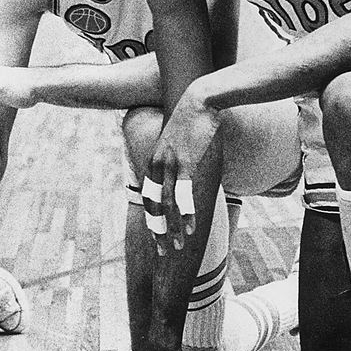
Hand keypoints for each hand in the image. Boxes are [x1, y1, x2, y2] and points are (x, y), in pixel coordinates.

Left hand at [143, 87, 220, 252]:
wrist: (200, 99)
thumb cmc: (192, 119)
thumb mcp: (178, 142)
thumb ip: (177, 160)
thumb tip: (183, 174)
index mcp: (154, 161)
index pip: (149, 197)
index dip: (153, 218)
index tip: (156, 235)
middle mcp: (159, 166)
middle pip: (155, 206)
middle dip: (159, 231)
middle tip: (163, 251)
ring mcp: (172, 165)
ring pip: (168, 205)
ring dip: (174, 228)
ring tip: (178, 245)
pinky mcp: (188, 163)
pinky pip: (185, 194)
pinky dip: (187, 213)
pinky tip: (191, 227)